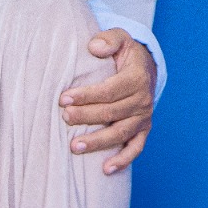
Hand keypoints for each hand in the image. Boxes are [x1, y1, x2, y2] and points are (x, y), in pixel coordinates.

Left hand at [60, 28, 156, 173]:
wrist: (144, 66)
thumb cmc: (124, 52)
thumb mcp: (120, 37)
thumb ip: (108, 39)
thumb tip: (94, 47)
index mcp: (136, 78)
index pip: (110, 90)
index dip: (86, 95)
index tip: (63, 98)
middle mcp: (142, 100)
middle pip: (112, 112)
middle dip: (86, 116)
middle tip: (63, 117)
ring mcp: (143, 117)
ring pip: (121, 133)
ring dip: (98, 142)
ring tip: (74, 147)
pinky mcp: (143, 129)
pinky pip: (136, 147)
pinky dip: (123, 160)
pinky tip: (105, 169)